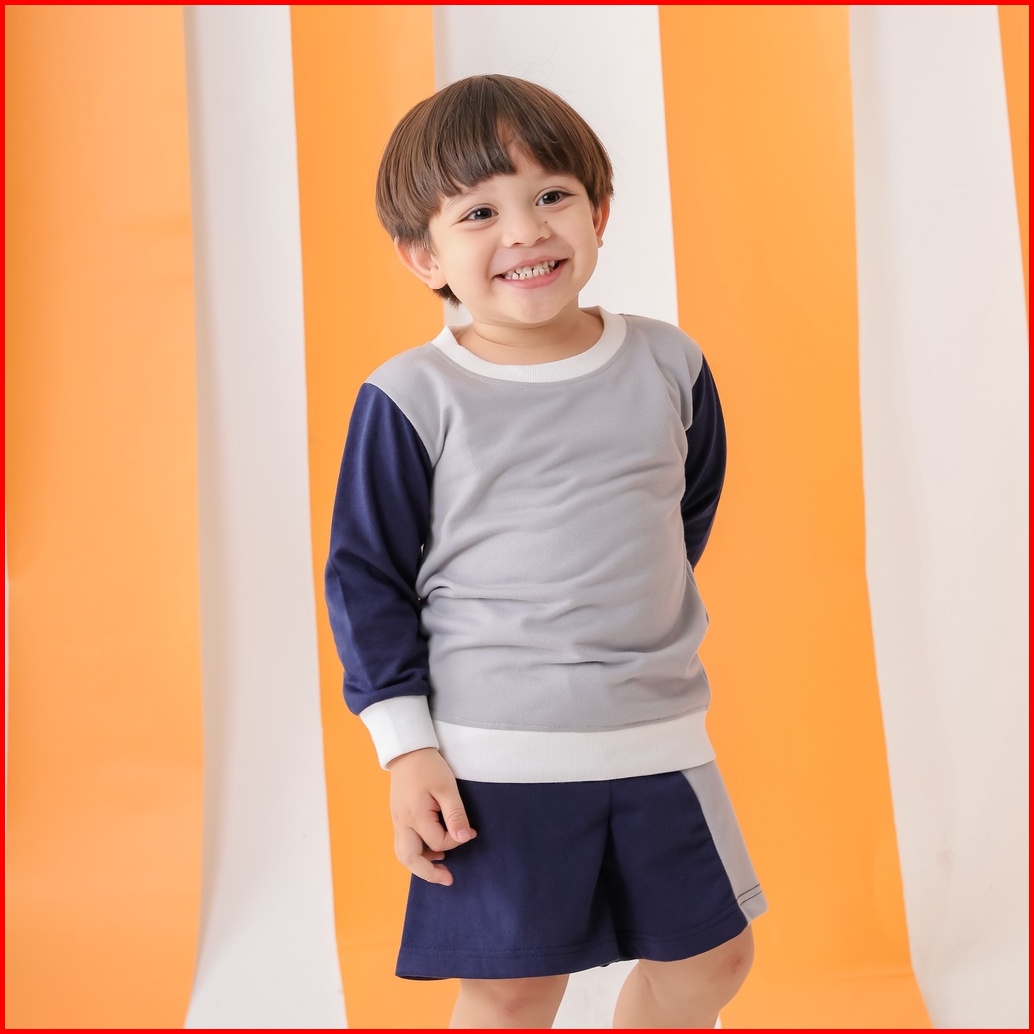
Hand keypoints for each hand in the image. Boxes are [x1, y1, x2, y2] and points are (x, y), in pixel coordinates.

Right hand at [387, 747, 476, 885]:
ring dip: (420, 864)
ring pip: (403, 853)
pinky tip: (431, 849)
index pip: (438, 842)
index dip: (456, 840)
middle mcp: (402, 822)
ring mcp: (397, 820)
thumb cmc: (429, 766)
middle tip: (448, 880)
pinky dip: (416, 851)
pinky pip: (403, 842)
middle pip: (410, 859)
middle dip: (428, 874)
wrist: (407, 751)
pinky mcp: (397, 816)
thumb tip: (465, 839)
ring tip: (440, 867)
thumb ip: (456, 815)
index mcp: (415, 816)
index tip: (470, 832)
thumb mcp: (447, 787)